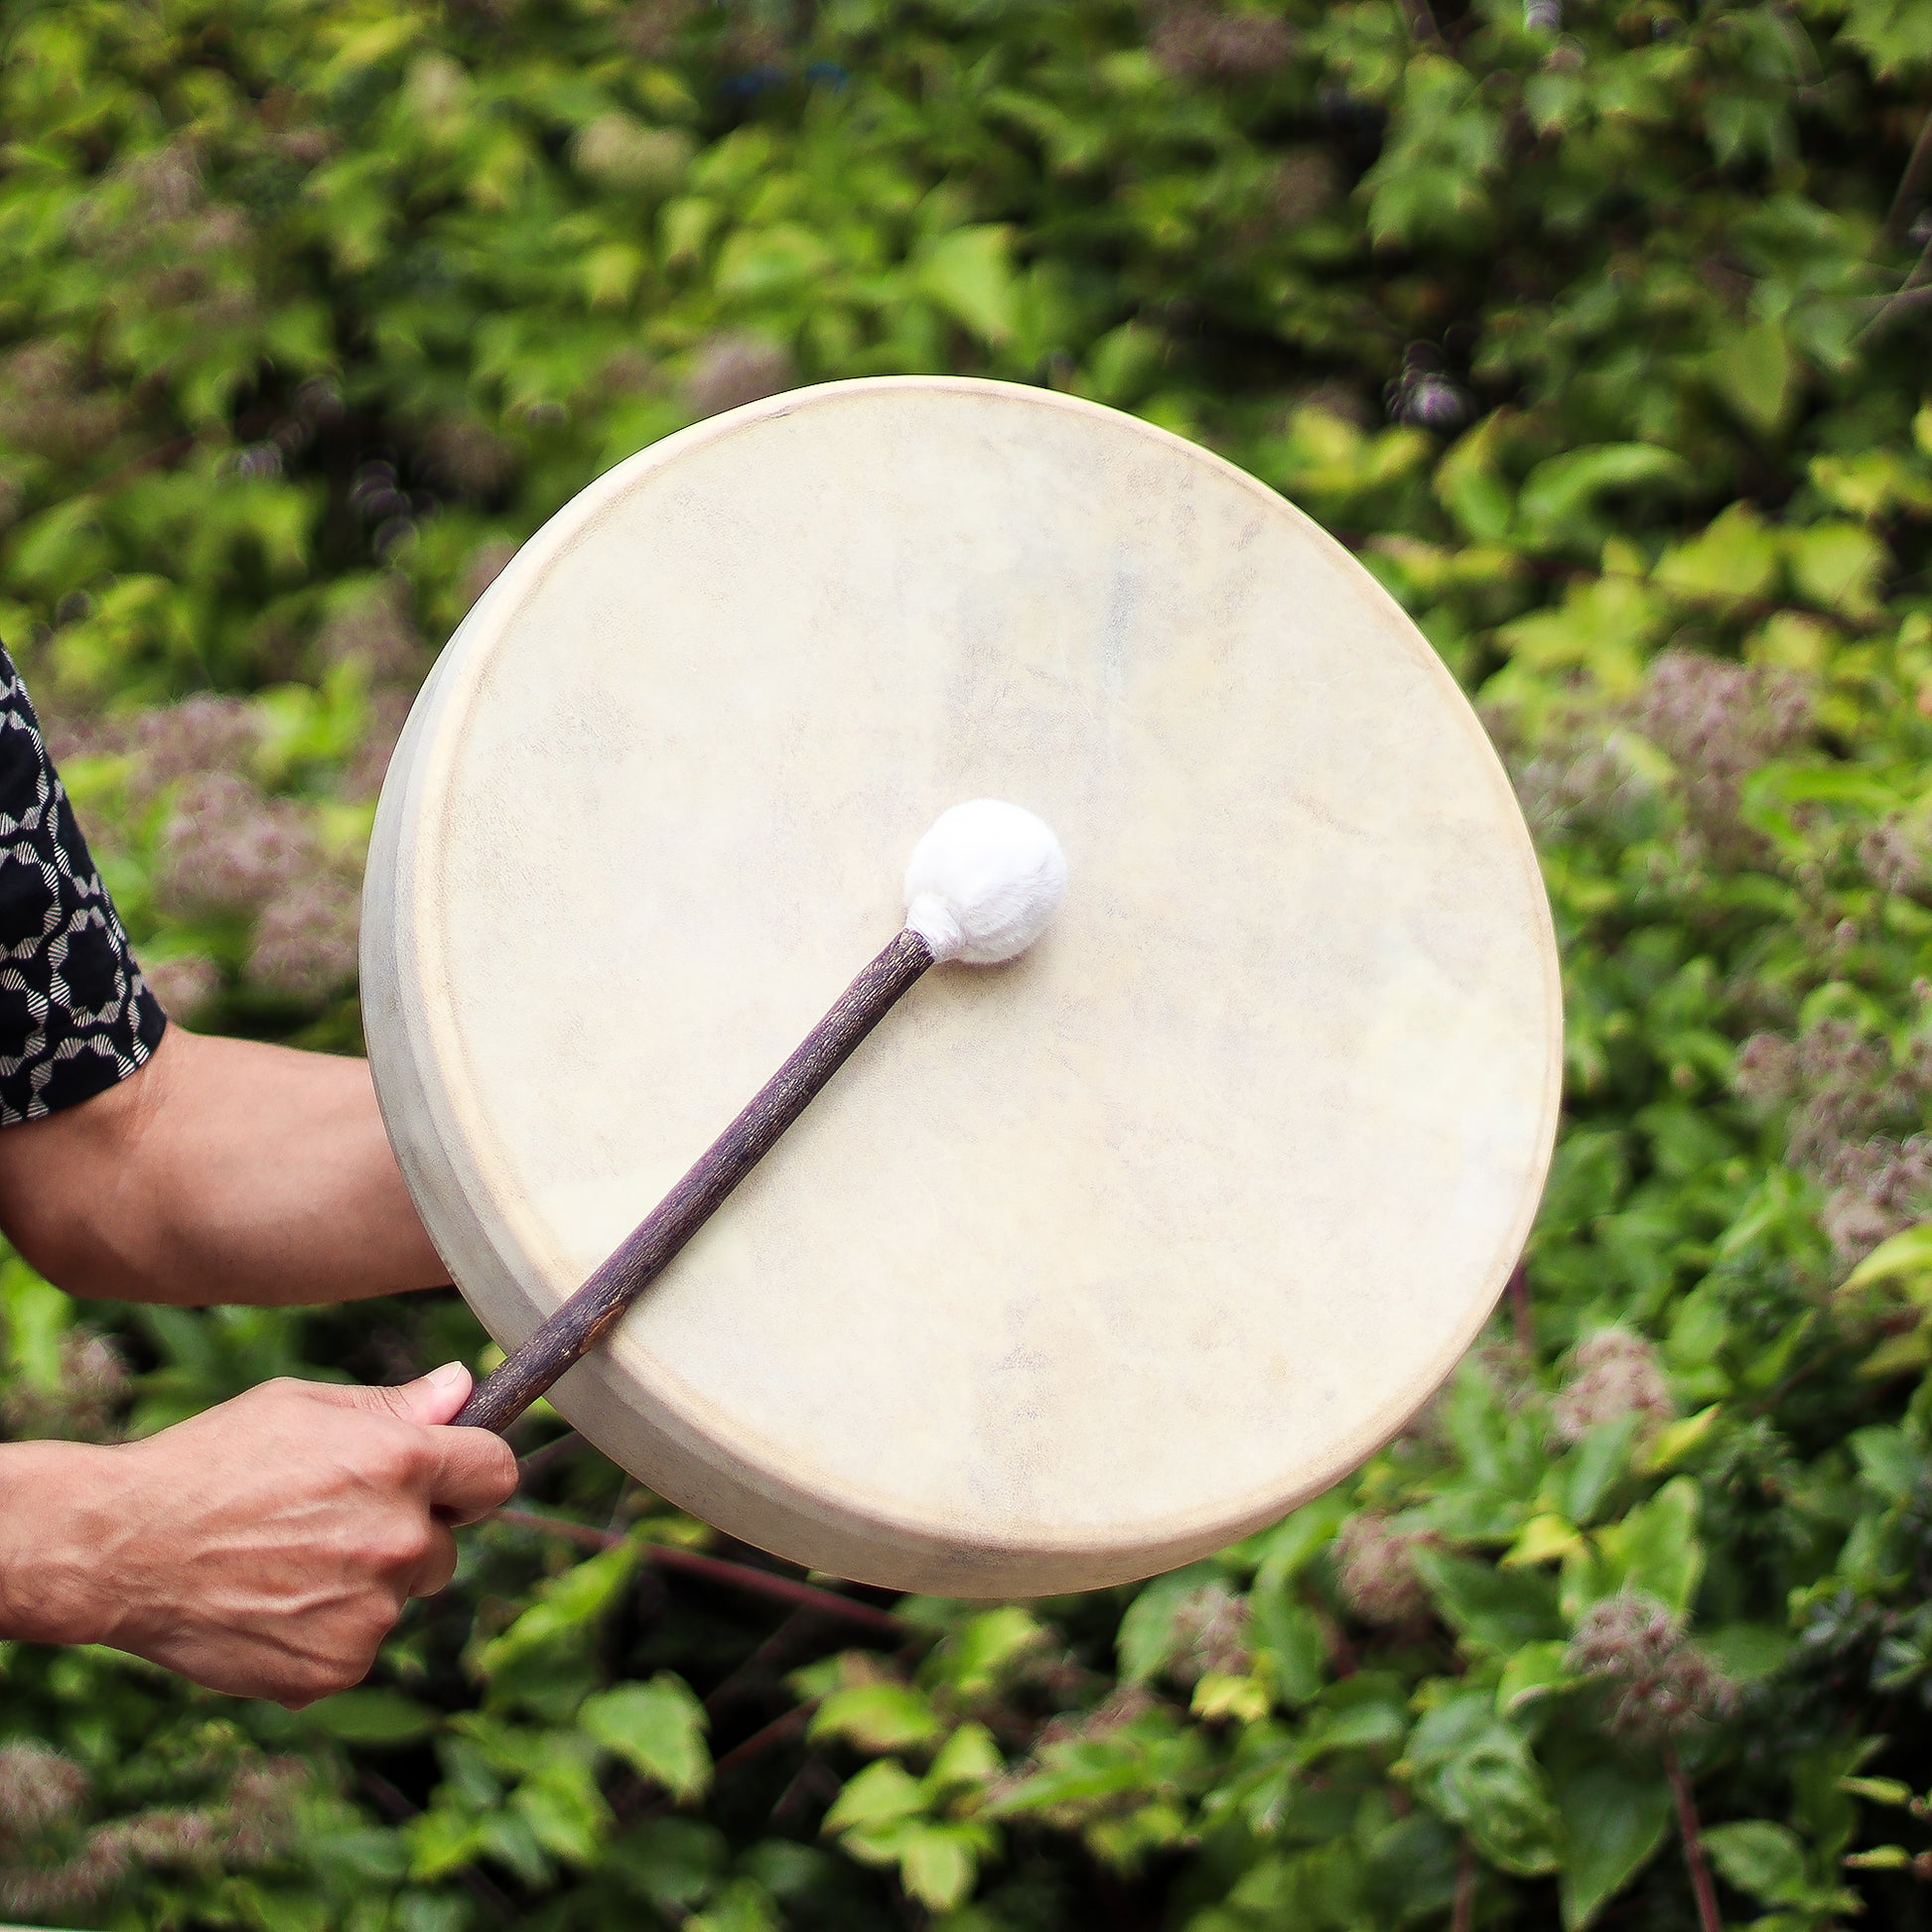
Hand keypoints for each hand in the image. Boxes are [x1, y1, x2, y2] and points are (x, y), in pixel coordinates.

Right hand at [0, 1364, 517, 1704]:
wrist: (121, 1549)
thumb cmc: (210, 1461)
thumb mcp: (303, 1408)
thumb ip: (396, 1406)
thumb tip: (466, 1387)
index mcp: (401, 1464)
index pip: (497, 1473)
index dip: (472, 1475)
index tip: (449, 1481)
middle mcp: (398, 1538)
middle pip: (445, 1545)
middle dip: (406, 1534)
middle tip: (329, 1522)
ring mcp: (370, 1611)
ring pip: (398, 1598)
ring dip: (364, 1586)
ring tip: (285, 1563)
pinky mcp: (337, 1667)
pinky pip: (357, 1646)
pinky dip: (325, 1633)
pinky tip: (269, 1605)